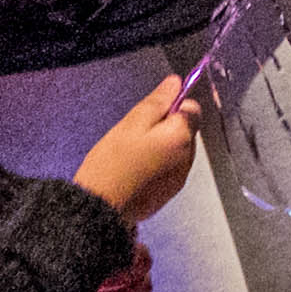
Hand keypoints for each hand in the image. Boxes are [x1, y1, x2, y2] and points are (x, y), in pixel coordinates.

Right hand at [70, 72, 201, 224]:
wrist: (98, 208)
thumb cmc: (111, 167)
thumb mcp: (131, 124)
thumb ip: (157, 101)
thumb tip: (175, 83)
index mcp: (181, 137)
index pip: (192, 108)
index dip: (172, 104)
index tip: (152, 111)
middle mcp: (186, 158)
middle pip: (183, 130)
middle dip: (163, 127)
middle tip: (134, 134)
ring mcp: (178, 177)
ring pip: (174, 150)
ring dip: (159, 147)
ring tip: (130, 155)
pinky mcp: (167, 192)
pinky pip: (166, 170)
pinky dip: (154, 166)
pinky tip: (132, 170)